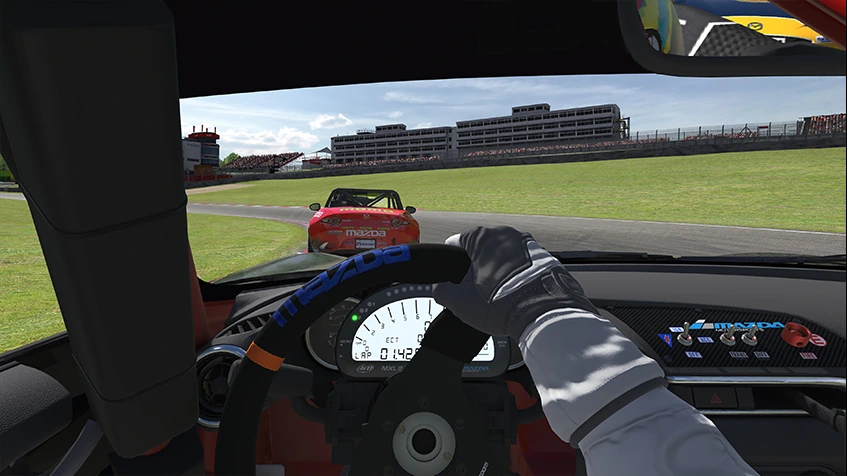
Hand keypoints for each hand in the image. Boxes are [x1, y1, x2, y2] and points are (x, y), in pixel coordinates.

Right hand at [433, 226, 665, 446]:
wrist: (547, 313)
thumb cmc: (504, 304)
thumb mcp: (460, 303)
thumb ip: (442, 292)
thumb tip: (439, 290)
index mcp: (482, 237)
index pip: (458, 242)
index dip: (453, 261)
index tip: (454, 274)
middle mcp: (507, 234)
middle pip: (484, 250)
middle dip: (478, 268)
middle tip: (477, 292)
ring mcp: (529, 244)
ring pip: (505, 257)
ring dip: (500, 272)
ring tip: (499, 297)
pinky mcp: (546, 258)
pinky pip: (525, 265)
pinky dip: (520, 277)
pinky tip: (517, 296)